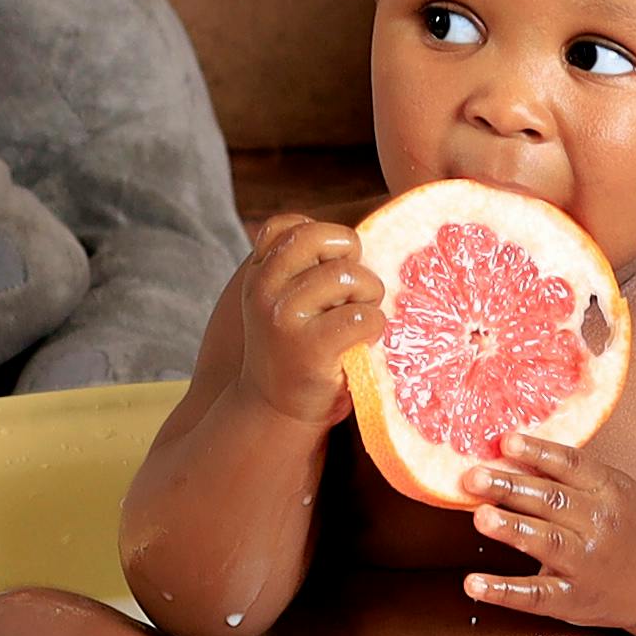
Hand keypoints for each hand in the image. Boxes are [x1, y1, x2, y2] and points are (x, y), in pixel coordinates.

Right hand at [232, 213, 385, 428]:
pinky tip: (362, 342)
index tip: (330, 269)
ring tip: (359, 320)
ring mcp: (283, 319)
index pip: (291, 224)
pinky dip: (376, 328)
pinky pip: (364, 317)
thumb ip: (304, 265)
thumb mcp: (285, 299)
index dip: (326, 240)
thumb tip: (367, 224)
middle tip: (355, 290)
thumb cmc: (297, 348)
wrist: (275, 411)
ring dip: (369, 297)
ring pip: (349, 276)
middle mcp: (264, 290)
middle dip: (352, 258)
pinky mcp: (310, 349)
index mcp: (259, 273)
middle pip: (322, 237)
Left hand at [461, 433, 635, 633]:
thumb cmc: (630, 529)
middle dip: (510, 487)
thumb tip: (511, 453)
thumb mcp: (613, 490)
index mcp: (608, 491)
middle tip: (474, 476)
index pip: (571, 465)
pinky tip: (474, 584)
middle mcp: (598, 525)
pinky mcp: (572, 599)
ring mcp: (585, 564)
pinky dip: (503, 592)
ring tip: (480, 516)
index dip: (538, 453)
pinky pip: (535, 595)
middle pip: (551, 500)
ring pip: (546, 542)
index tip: (507, 441)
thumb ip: (569, 475)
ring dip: (511, 529)